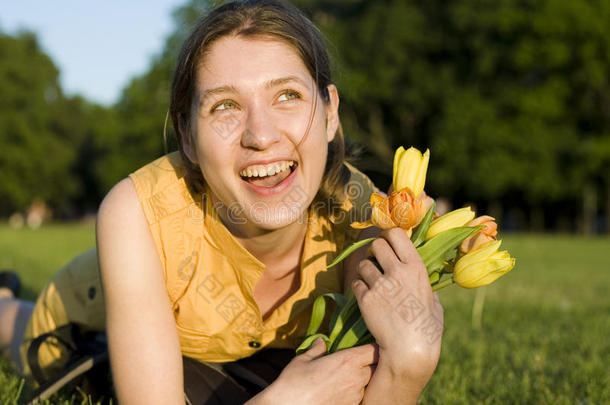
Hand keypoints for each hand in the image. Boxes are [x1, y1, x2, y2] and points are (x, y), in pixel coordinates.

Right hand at [253, 338, 376, 404]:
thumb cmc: (293, 383)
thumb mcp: (303, 360)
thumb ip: (316, 349)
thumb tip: (321, 342)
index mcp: (347, 361)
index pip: (373, 350)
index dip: (374, 346)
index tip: (369, 343)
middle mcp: (356, 378)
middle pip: (375, 368)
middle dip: (370, 363)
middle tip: (359, 360)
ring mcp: (355, 397)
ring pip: (368, 384)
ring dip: (362, 379)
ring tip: (347, 376)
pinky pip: (358, 398)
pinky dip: (354, 393)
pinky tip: (340, 390)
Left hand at [352, 228, 442, 390]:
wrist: (409, 351)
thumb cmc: (426, 329)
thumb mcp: (434, 301)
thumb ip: (425, 284)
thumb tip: (419, 275)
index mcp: (416, 267)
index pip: (396, 234)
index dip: (388, 235)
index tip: (386, 242)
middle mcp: (397, 272)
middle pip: (376, 245)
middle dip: (373, 251)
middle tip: (375, 261)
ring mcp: (379, 285)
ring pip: (363, 264)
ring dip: (364, 270)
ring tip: (371, 281)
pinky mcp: (365, 299)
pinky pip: (356, 283)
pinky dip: (359, 288)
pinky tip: (366, 297)